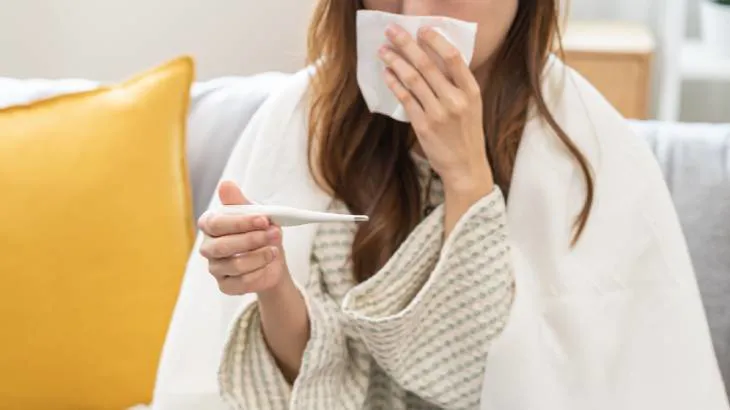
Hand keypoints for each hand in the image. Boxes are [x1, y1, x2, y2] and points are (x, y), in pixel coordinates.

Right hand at [198, 181, 289, 295]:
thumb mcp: (256, 213)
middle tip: (275, 234)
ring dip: (260, 257)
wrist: (273, 257)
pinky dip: (259, 273)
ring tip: (275, 250)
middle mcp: (208, 247)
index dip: (240, 222)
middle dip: (252, 240)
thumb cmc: (260, 230)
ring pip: (234, 265)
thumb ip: (239, 201)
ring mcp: (215, 268)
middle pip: (222, 246)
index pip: (216, 223)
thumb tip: (225, 184)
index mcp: (210, 224)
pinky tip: (269, 265)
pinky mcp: (225, 285)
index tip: (263, 219)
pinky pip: (241, 282)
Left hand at [380, 24, 492, 193]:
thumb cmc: (467, 134)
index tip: (422, 29)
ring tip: (384, 51)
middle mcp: (455, 100)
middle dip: (406, 45)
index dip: (436, 40)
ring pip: (413, 80)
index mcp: (471, 91)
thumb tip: (434, 58)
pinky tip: (387, 74)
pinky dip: (394, 84)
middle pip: (427, 65)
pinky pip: (405, 99)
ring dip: (395, 62)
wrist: (466, 167)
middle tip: (392, 32)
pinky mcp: (423, 126)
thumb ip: (457, 84)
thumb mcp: (471, 106)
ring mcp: (438, 114)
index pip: (453, 57)